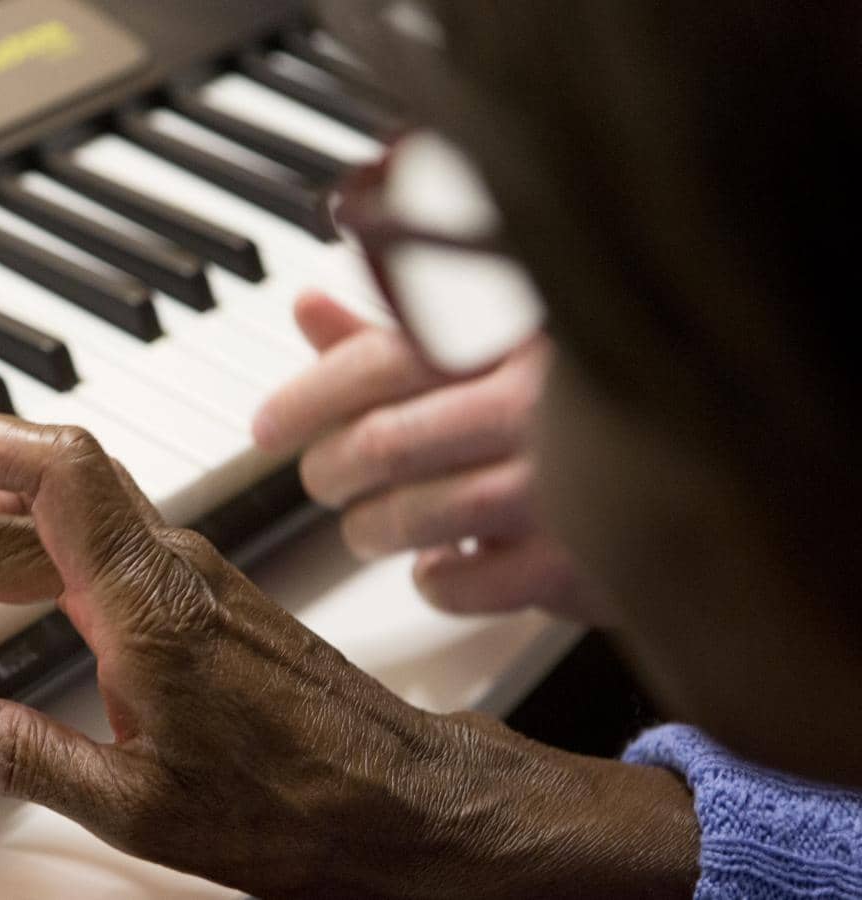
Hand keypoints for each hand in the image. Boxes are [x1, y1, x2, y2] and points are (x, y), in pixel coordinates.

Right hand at [0, 413, 697, 898]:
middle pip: (17, 504)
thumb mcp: (135, 803)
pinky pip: (85, 541)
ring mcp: (182, 573)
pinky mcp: (192, 594)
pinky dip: (14, 550)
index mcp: (146, 600)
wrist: (403, 802)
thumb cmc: (297, 802)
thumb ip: (11, 757)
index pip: (41, 469)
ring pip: (51, 515)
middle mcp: (165, 564)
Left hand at [254, 292, 604, 622]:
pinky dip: (433, 581)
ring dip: (369, 529)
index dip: (307, 398)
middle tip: (324, 480)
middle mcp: (541, 404)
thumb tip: (309, 309)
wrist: (706, 467)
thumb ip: (400, 334)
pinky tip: (441, 564)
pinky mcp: (578, 564)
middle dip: (330, 471)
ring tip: (370, 526)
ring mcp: (562, 486)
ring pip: (411, 517)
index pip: (380, 359)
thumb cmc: (581, 407)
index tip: (269, 427)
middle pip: (383, 444)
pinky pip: (462, 585)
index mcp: (516, 336)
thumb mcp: (495, 347)